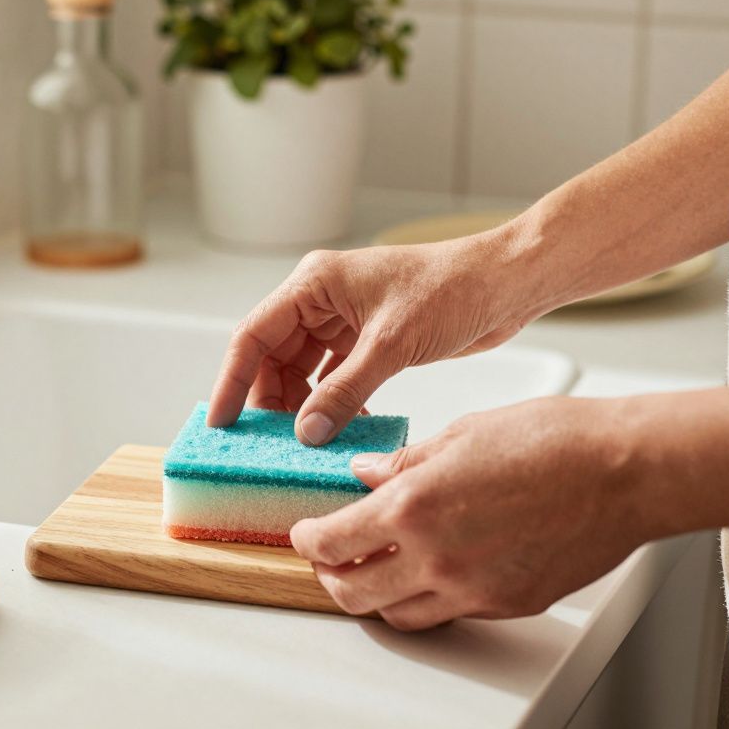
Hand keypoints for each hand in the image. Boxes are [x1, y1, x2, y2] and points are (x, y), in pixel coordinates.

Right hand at [207, 236, 544, 444]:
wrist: (507, 284)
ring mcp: (343, 320)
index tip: (222, 422)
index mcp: (314, 283)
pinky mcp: (366, 340)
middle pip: (273, 356)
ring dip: (301, 407)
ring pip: (301, 371)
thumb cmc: (454, 289)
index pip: (255, 335)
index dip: (233, 380)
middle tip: (266, 444)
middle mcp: (321, 299)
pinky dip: (331, 404)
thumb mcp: (392, 344)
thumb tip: (306, 432)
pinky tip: (338, 430)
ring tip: (301, 444)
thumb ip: (345, 390)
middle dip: (269, 400)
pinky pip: (332, 378)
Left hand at [289, 396, 653, 629]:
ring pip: (396, 614)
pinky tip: (426, 573)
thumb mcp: (460, 435)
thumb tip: (365, 473)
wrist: (625, 472)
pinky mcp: (505, 604)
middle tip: (326, 557)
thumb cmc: (553, 441)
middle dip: (329, 576)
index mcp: (413, 508)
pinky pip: (446, 614)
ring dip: (372, 596)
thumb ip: (403, 462)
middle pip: (353, 593)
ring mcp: (472, 589)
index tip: (304, 530)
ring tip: (371, 569)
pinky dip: (423, 599)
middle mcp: (436, 559)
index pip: (331, 542)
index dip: (307, 538)